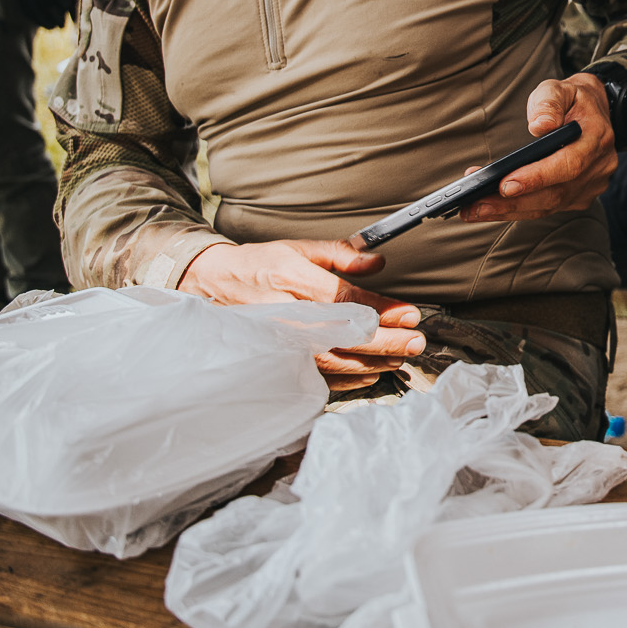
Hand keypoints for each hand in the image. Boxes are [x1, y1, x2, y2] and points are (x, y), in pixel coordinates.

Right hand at [178, 238, 424, 390]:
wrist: (209, 287)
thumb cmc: (258, 266)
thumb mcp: (297, 248)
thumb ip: (340, 254)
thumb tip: (377, 262)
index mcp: (290, 279)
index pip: (346, 299)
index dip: (382, 310)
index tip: (410, 313)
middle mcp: (284, 315)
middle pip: (345, 334)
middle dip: (386, 341)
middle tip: (417, 341)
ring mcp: (278, 343)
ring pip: (334, 361)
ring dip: (373, 362)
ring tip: (402, 357)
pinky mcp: (275, 362)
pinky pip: (317, 377)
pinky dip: (348, 379)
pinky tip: (371, 372)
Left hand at [459, 73, 617, 220]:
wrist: (595, 111)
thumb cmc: (571, 100)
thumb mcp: (559, 88)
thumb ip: (549, 102)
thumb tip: (540, 126)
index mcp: (596, 137)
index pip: (568, 164)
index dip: (537, 177)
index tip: (505, 184)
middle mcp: (599, 166)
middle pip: (555, 194)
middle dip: (513, 202)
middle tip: (476, 205)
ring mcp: (592, 185)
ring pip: (550, 206)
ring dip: (510, 210)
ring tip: (475, 210)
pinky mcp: (581, 196)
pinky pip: (549, 208)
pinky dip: (519, 210)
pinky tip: (493, 209)